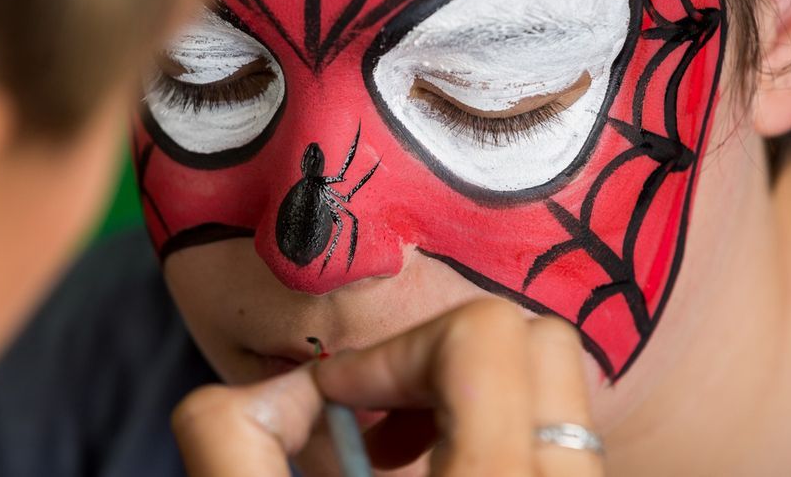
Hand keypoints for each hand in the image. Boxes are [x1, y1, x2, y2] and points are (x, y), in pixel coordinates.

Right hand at [172, 299, 603, 475]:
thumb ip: (231, 452)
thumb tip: (241, 393)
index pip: (484, 338)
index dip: (386, 352)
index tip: (331, 394)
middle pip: (539, 343)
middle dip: (437, 356)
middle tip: (376, 413)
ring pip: (554, 389)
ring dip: (466, 394)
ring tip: (400, 452)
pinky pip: (560, 438)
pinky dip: (491, 433)